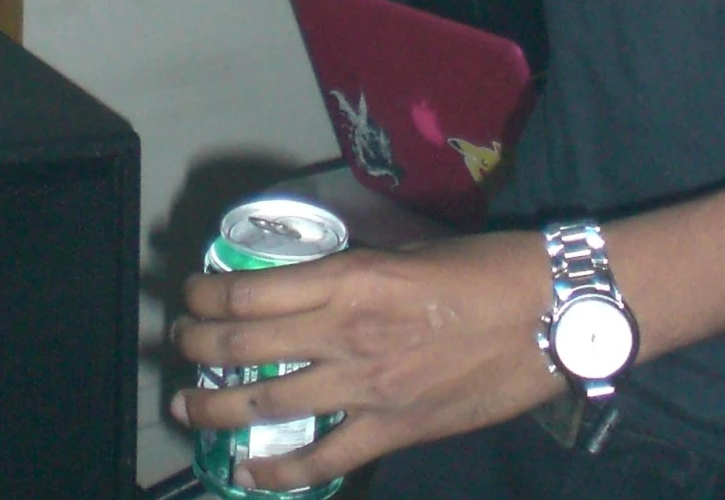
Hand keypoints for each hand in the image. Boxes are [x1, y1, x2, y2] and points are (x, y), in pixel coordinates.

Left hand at [170, 232, 566, 487]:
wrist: (547, 314)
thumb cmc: (482, 269)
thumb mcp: (403, 252)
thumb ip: (352, 275)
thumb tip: (310, 288)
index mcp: (347, 278)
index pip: (250, 290)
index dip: (207, 293)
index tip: (190, 293)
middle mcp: (345, 332)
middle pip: (245, 342)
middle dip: (198, 344)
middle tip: (177, 343)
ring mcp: (367, 387)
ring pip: (269, 401)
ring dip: (218, 406)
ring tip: (187, 406)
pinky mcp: (395, 429)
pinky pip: (325, 457)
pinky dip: (281, 469)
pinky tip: (251, 471)